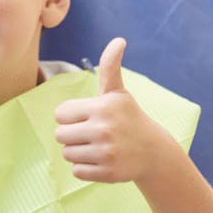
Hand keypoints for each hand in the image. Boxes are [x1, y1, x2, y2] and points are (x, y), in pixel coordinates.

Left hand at [54, 38, 170, 183]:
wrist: (153, 152)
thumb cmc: (128, 118)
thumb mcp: (118, 92)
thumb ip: (110, 66)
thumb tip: (118, 40)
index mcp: (102, 107)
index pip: (60, 114)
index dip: (71, 116)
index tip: (88, 117)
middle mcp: (103, 129)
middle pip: (60, 135)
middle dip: (72, 135)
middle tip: (92, 134)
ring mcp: (106, 152)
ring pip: (67, 154)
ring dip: (78, 152)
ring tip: (98, 147)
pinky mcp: (107, 173)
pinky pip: (77, 171)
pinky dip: (86, 168)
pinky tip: (102, 161)